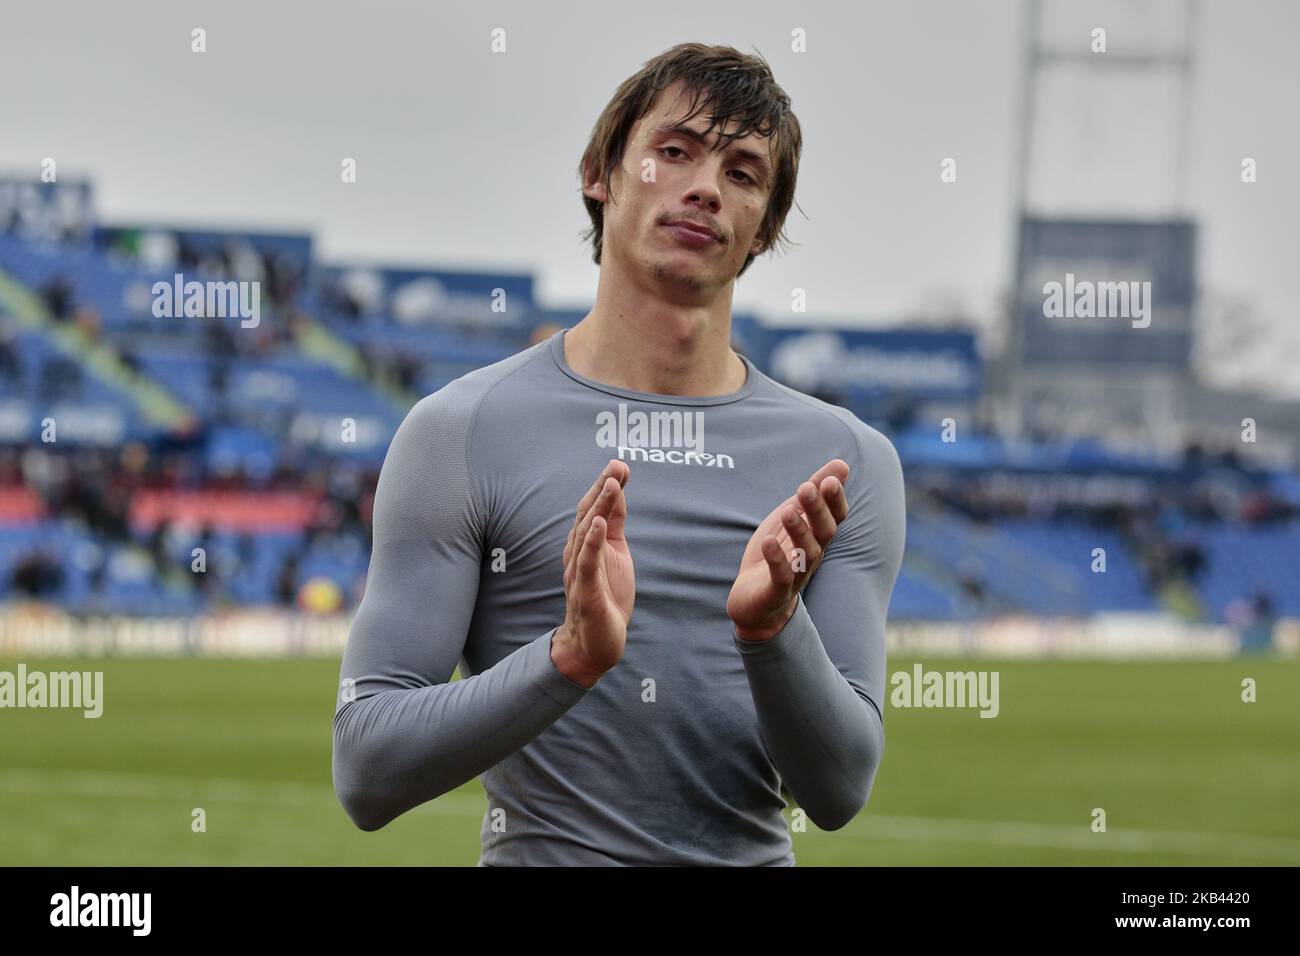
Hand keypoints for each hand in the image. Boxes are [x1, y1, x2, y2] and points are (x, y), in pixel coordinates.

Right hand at [552, 460, 634, 686]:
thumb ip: (615, 525)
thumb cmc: (605, 596)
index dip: (606, 486)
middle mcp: (578, 553)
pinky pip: (586, 563)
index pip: (594, 509)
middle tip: (616, 466)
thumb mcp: (616, 554)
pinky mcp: (585, 591)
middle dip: (602, 489)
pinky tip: (599, 524)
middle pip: (587, 515)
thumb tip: (619, 492)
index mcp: (586, 544)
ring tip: (612, 485)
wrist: (594, 643)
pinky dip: (591, 542)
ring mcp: (580, 571)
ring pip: (585, 534)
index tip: (621, 464)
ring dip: (599, 507)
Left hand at [727, 459, 849, 641]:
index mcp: (817, 536)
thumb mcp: (792, 516)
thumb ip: (815, 491)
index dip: (835, 500)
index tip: (831, 479)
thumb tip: (842, 464)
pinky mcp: (776, 591)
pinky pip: (781, 576)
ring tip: (787, 511)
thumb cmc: (777, 553)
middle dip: (817, 510)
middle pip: (824, 532)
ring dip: (798, 531)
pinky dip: (777, 559)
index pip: (835, 517)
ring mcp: (796, 575)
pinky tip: (768, 541)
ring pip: (805, 554)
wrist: (755, 602)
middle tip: (807, 487)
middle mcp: (812, 555)